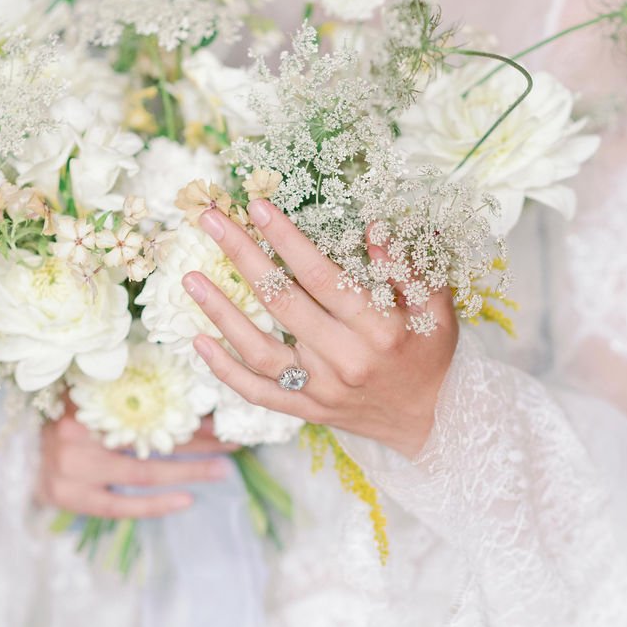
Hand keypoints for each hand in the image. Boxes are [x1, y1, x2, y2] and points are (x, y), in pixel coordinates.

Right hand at [38, 406, 235, 518]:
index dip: (188, 416)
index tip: (222, 419)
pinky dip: (155, 505)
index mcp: (85, 401)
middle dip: (198, 444)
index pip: (150, 411)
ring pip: (142, 473)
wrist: (19, 449)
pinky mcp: (68, 497)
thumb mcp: (92, 392)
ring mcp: (69, 470)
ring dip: (187, 473)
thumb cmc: (68, 415)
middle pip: (150, 441)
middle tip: (233, 445)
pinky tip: (187, 500)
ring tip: (222, 470)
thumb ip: (128, 388)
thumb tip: (189, 391)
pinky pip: (119, 506)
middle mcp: (76, 435)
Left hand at [184, 199, 458, 457]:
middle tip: (211, 221)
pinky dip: (224, 369)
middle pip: (281, 302)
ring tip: (190, 278)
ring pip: (258, 349)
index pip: (323, 277)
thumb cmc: (430, 353)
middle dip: (243, 255)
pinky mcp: (307, 411)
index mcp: (380, 330)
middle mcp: (345, 360)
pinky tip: (197, 340)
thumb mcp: (436, 307)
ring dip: (220, 312)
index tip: (257, 206)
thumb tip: (372, 229)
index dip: (287, 239)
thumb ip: (406, 267)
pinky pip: (257, 392)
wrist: (432, 421)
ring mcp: (321, 390)